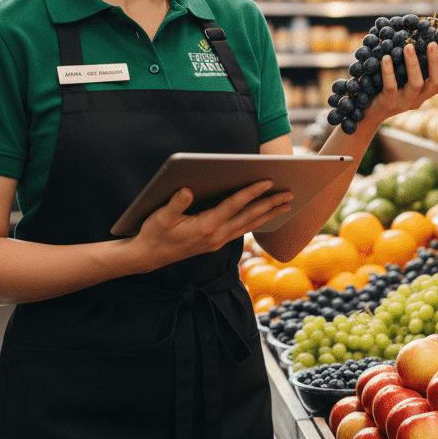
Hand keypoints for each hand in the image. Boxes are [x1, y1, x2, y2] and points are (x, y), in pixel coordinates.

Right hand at [128, 180, 292, 270]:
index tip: (267, 181)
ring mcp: (217, 241)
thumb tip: (186, 190)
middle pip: (249, 217)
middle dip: (270, 204)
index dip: (251, 192)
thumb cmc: (154, 233)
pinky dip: (255, 222)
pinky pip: (241, 231)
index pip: (234, 205)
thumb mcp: (160, 216)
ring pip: (249, 226)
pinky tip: (263, 217)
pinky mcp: (215, 243)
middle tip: (289, 194)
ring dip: (268, 214)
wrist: (148, 257)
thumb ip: (175, 203)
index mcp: (205, 226)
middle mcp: (216, 235)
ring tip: (285, 205)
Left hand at [364, 41, 437, 123]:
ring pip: (417, 84)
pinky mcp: (388, 103)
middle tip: (432, 43)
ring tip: (408, 46)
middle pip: (436, 82)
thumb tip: (417, 38)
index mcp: (425, 92)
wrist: (367, 112)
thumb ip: (412, 65)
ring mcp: (404, 102)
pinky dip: (389, 70)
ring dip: (414, 63)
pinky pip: (391, 86)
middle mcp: (419, 99)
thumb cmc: (386, 87)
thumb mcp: (403, 78)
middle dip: (436, 62)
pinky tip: (386, 57)